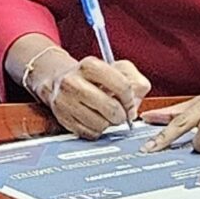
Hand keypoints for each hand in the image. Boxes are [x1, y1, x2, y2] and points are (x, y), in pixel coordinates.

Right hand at [34, 54, 150, 137]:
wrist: (63, 81)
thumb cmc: (95, 77)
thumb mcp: (119, 69)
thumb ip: (136, 83)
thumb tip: (133, 107)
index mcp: (90, 65)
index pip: (122, 86)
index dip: (130, 100)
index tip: (130, 104)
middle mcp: (73, 82)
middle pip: (111, 108)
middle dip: (121, 115)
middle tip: (120, 114)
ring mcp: (65, 101)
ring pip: (100, 124)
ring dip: (108, 124)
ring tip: (105, 115)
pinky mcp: (63, 118)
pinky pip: (89, 133)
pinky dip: (97, 130)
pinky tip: (94, 120)